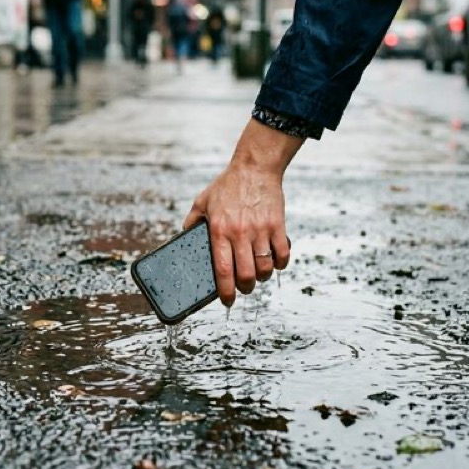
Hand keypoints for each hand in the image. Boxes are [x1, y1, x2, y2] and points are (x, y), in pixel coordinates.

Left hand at [184, 118, 302, 306]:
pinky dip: (280, 263)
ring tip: (258, 274)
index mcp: (219, 230)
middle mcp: (240, 233)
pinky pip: (283, 254)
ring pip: (265, 268)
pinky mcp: (278, 225)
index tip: (227, 301)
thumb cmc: (227, 185)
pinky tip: (274, 261)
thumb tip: (185, 236)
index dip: (225, 291)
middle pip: (246, 275)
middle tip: (243, 287)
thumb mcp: (203, 201)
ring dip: (262, 277)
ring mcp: (260, 230)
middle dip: (245, 288)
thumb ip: (193, 221)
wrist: (254, 167)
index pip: (223, 269)